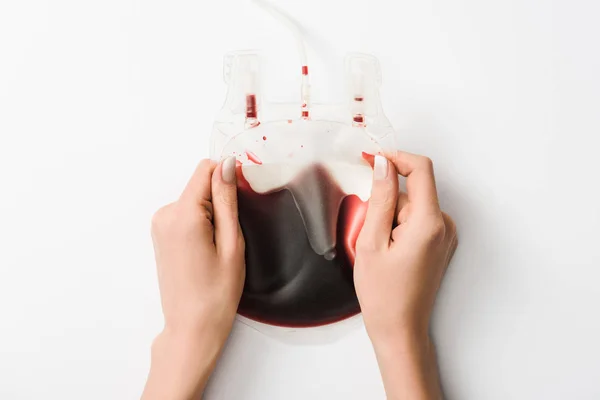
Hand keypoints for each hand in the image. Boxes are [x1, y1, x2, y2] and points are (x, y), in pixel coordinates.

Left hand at [142, 157, 244, 399]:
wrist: (191, 327)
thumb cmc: (215, 293)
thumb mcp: (231, 243)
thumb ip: (227, 200)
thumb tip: (227, 165)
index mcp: (182, 215)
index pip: (205, 170)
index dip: (227, 179)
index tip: (240, 202)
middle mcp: (165, 215)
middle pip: (200, 185)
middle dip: (220, 203)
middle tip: (228, 238)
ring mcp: (160, 225)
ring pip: (195, 200)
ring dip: (211, 216)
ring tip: (216, 249)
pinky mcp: (161, 234)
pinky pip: (186, 214)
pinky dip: (201, 224)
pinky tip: (206, 251)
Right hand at [354, 151, 456, 399]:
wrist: (400, 329)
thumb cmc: (383, 293)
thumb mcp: (371, 242)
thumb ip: (379, 198)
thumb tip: (384, 165)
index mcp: (429, 222)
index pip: (420, 168)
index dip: (395, 158)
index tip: (372, 159)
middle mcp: (444, 225)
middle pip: (411, 190)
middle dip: (385, 202)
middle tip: (370, 233)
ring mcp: (444, 235)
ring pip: (411, 205)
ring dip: (390, 217)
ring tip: (380, 248)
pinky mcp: (439, 242)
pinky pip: (416, 219)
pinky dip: (398, 226)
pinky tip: (389, 250)